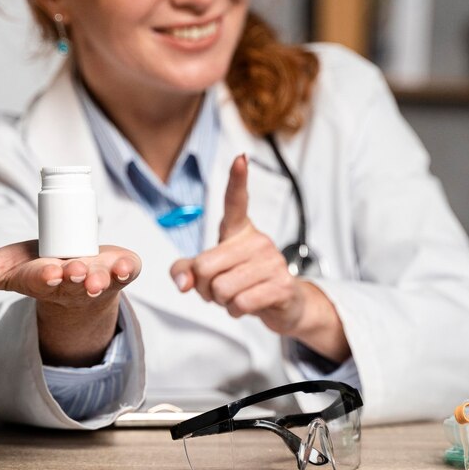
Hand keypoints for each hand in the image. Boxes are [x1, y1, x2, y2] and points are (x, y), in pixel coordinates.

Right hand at [0, 241, 139, 301]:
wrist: (75, 279)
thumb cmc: (36, 270)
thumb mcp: (0, 270)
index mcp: (43, 279)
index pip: (41, 280)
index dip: (44, 276)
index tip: (47, 273)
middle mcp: (73, 282)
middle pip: (75, 281)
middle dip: (75, 277)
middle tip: (75, 271)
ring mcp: (100, 278)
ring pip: (103, 280)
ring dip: (103, 278)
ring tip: (100, 274)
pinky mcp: (121, 270)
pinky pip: (128, 270)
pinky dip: (129, 267)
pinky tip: (126, 264)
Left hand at [170, 155, 349, 361]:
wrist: (284, 304)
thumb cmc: (242, 282)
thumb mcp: (210, 274)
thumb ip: (186, 271)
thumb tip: (184, 283)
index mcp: (239, 231)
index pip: (236, 201)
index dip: (237, 179)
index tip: (240, 158)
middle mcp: (258, 240)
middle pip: (205, 266)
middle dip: (204, 287)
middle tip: (219, 289)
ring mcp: (272, 261)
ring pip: (221, 288)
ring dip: (221, 301)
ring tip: (236, 296)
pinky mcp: (282, 285)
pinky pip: (240, 303)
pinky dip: (236, 311)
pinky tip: (247, 305)